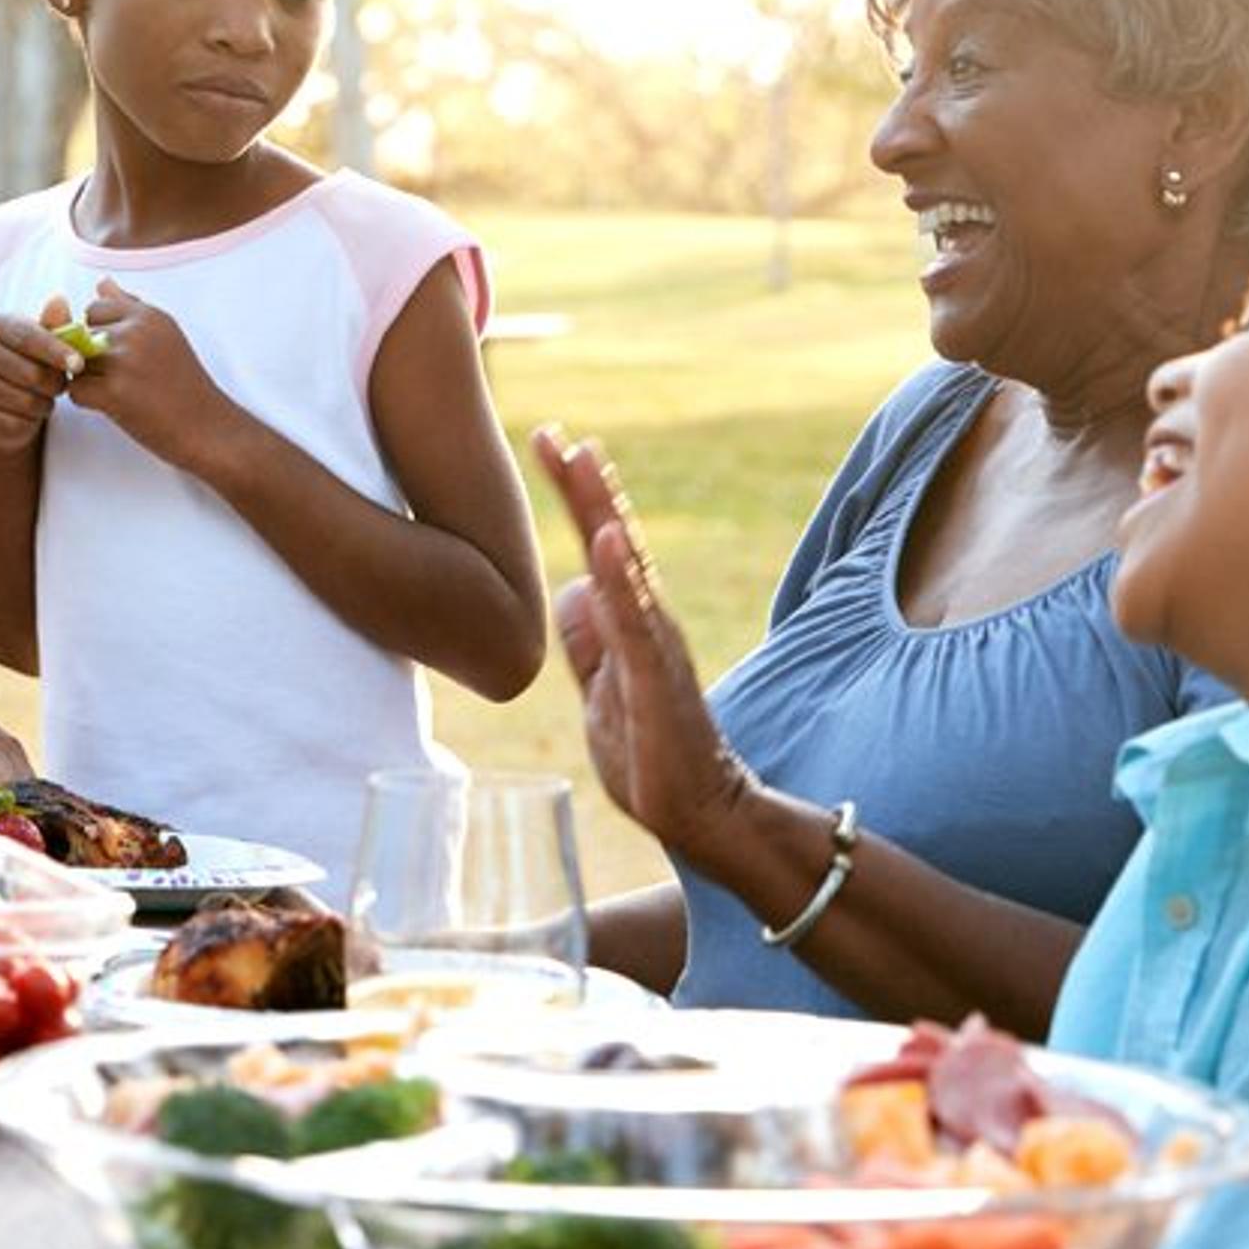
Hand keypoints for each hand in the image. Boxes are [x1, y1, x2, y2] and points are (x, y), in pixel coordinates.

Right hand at [0, 308, 77, 453]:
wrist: (1, 405)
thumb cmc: (29, 365)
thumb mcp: (43, 344)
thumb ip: (54, 326)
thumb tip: (60, 301)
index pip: (28, 337)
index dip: (57, 351)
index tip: (79, 363)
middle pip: (31, 374)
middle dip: (55, 383)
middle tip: (60, 385)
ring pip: (26, 402)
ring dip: (44, 405)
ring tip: (43, 399)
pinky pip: (14, 425)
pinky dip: (29, 424)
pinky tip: (27, 416)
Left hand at [69, 279, 247, 476]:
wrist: (208, 427)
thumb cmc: (184, 384)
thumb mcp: (164, 334)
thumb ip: (130, 307)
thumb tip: (102, 282)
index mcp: (148, 315)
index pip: (96, 307)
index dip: (98, 331)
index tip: (118, 352)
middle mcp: (135, 331)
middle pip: (81, 334)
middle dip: (89, 353)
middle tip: (118, 376)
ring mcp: (123, 361)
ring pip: (75, 362)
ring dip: (88, 378)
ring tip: (118, 391)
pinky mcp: (114, 393)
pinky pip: (76, 390)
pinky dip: (87, 402)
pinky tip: (113, 407)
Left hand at [531, 428, 758, 858]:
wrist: (699, 813)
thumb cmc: (651, 754)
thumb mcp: (601, 691)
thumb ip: (589, 642)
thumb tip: (571, 590)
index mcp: (629, 622)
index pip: (599, 544)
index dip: (575, 494)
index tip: (549, 440)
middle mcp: (648, 622)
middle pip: (615, 539)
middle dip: (586, 485)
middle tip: (558, 435)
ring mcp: (656, 648)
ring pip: (628, 568)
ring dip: (605, 512)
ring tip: (584, 461)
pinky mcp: (659, 682)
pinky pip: (637, 623)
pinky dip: (623, 579)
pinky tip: (609, 541)